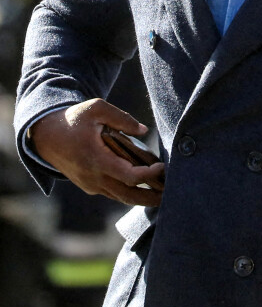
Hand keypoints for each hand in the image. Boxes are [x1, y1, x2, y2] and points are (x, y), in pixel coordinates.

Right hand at [30, 98, 163, 206]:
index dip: (148, 175)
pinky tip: (145, 188)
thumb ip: (122, 118)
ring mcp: (91, 184)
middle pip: (128, 195)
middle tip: (171, 195)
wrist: (46, 136)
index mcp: (96, 158)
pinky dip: (129, 192)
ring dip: (142, 198)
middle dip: (150, 198)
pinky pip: (113, 192)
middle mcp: (93, 177)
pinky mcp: (89, 186)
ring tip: (162, 194)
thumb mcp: (97, 108)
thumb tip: (144, 130)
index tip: (162, 166)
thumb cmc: (74, 119)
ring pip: (120, 197)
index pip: (128, 176)